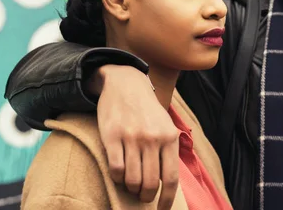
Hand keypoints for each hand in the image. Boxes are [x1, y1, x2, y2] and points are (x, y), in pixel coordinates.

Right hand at [91, 65, 178, 209]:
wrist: (125, 84)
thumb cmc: (147, 110)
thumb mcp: (165, 124)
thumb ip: (169, 149)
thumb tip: (170, 181)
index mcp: (169, 137)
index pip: (171, 178)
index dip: (166, 199)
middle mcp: (152, 138)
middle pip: (150, 183)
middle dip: (146, 196)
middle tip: (143, 195)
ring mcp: (132, 137)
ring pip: (132, 180)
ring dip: (131, 188)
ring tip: (131, 184)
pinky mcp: (112, 136)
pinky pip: (115, 169)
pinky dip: (117, 178)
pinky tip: (119, 174)